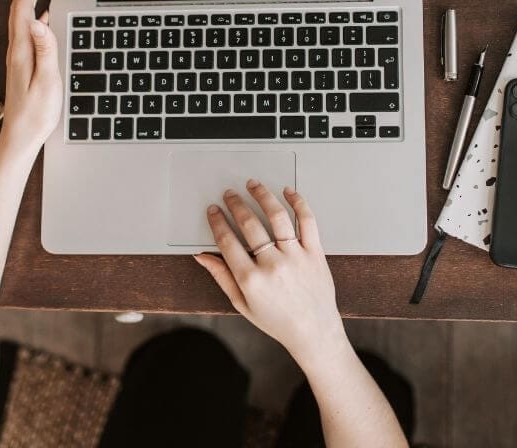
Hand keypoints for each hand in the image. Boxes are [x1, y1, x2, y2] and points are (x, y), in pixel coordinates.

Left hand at [0, 0, 62, 158]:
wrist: (20, 138)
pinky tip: (42, 14)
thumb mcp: (46, 82)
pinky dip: (33, 14)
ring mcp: (19, 57)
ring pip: (22, 18)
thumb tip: (39, 20)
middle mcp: (17, 50)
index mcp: (22, 51)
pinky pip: (28, 31)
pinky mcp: (24, 64)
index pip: (22, 8)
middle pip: (19, 8)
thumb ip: (45, 50)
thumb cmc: (35, 115)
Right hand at [194, 181, 346, 368]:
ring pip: (277, 216)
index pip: (227, 241)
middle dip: (235, 204)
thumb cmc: (278, 321)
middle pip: (249, 224)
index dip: (217, 221)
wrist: (313, 332)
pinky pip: (307, 221)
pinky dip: (298, 203)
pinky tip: (288, 192)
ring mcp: (296, 256)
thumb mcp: (242, 304)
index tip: (213, 211)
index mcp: (251, 280)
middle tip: (230, 195)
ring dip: (262, 196)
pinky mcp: (315, 253)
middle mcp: (273, 265)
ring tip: (253, 185)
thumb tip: (202, 256)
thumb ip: (221, 276)